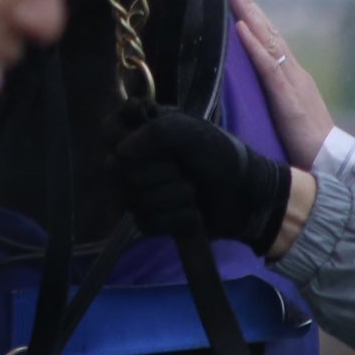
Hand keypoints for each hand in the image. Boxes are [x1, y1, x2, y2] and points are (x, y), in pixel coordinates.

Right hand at [111, 110, 291, 256]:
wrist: (247, 196)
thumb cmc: (220, 155)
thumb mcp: (191, 133)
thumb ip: (155, 133)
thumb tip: (120, 153)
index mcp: (141, 131)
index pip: (107, 130)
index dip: (122, 137)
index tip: (151, 139)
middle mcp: (135, 160)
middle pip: (119, 170)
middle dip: (161, 172)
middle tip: (184, 168)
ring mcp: (140, 193)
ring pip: (134, 200)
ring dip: (174, 196)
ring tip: (194, 191)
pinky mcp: (150, 221)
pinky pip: (147, 223)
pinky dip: (177, 219)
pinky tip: (193, 213)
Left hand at [229, 0, 332, 167]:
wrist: (332, 164)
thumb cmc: (307, 147)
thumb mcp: (285, 117)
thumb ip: (272, 100)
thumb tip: (249, 93)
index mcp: (292, 76)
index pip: (270, 40)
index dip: (254, 17)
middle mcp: (294, 72)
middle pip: (268, 31)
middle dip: (249, 4)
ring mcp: (293, 81)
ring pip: (268, 40)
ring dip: (248, 13)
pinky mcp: (288, 97)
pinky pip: (268, 65)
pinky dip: (253, 44)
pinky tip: (241, 27)